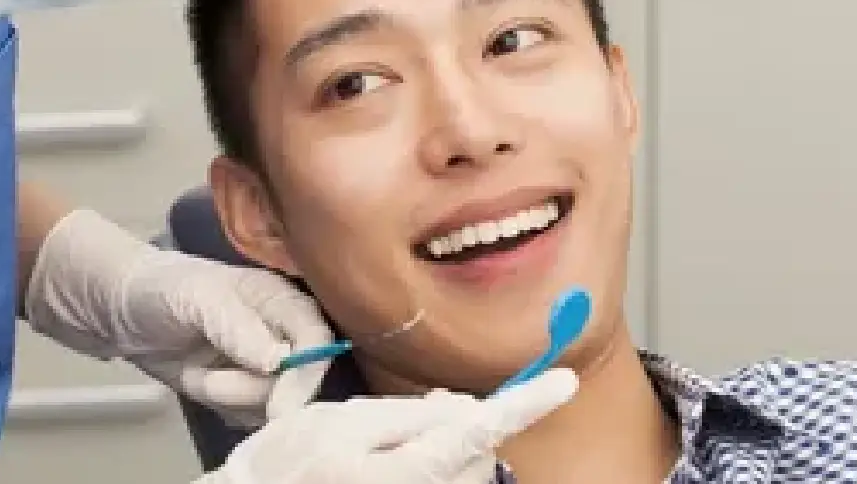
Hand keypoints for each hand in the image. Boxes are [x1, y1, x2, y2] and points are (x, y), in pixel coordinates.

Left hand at [24, 209, 333, 428]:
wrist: (119, 311)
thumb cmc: (159, 289)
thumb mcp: (198, 298)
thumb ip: (239, 326)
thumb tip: (278, 361)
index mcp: (281, 299)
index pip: (317, 337)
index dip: (306, 371)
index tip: (279, 401)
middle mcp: (281, 331)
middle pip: (300, 378)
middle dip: (253, 390)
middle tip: (210, 383)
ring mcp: (263, 362)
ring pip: (275, 401)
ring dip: (230, 399)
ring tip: (195, 375)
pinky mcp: (243, 389)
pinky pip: (251, 415)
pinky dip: (223, 409)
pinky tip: (198, 383)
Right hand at [200, 368, 578, 483]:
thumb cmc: (293, 462)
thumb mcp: (345, 423)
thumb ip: (411, 417)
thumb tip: (464, 410)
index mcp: (400, 468)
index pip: (477, 430)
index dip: (525, 404)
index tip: (564, 382)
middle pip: (481, 455)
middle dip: (465, 429)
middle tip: (407, 426)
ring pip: (471, 474)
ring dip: (451, 454)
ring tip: (392, 453)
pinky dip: (442, 469)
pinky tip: (403, 468)